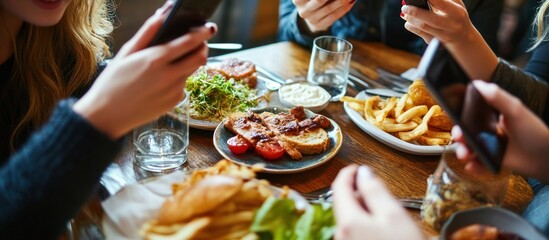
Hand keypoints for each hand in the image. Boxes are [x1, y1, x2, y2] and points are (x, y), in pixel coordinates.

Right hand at [74, 3, 216, 138]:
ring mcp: (174, 91)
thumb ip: (147, 32)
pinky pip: (183, 86)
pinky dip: (178, 79)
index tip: (208, 27)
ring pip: (191, 71)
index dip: (202, 33)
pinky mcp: (175, 103)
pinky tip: (161, 82)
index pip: (189, 42)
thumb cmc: (113, 82)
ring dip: (188, 64)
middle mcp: (169, 75)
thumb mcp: (126, 52)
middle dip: (203, 48)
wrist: (107, 115)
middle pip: (199, 58)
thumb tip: (162, 15)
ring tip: (171, 63)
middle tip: (199, 43)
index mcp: (156, 59)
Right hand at [293, 0, 355, 32]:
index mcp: (298, 0)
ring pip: (329, 9)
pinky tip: (351, 2)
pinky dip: (344, 9)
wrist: (310, 14)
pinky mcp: (319, 26)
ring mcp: (311, 20)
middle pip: (319, 0)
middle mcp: (303, 11)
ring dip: (342, 1)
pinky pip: (334, 17)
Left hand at [332, 165, 423, 239]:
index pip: (339, 187)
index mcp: (347, 221)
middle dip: (357, 193)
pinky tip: (381, 228)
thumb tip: (363, 173)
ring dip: (362, 209)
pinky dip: (364, 224)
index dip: (348, 173)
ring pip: (349, 219)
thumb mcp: (394, 215)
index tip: (357, 167)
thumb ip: (375, 190)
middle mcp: (340, 235)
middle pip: (343, 204)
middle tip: (376, 188)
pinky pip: (353, 232)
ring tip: (384, 211)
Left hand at [401, 0, 474, 46]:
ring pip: (423, 27)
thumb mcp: (456, 4)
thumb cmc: (456, 15)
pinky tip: (408, 22)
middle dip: (415, 12)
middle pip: (430, 19)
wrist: (462, 37)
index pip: (441, 4)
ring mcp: (443, 35)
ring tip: (404, 13)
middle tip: (405, 7)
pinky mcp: (434, 41)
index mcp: (456, 12)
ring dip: (410, 19)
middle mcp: (450, 25)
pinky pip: (420, 34)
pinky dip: (411, 27)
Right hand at [452, 81, 548, 181]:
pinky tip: (472, 166)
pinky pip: (477, 164)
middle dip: (459, 135)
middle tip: (459, 137)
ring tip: (466, 155)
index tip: (451, 114)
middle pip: (465, 132)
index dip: (459, 114)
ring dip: (463, 151)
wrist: (547, 157)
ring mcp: (488, 147)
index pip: (469, 113)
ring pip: (469, 149)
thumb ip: (497, 97)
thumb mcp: (515, 110)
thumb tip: (477, 83)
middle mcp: (486, 131)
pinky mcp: (491, 162)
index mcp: (489, 116)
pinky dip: (473, 166)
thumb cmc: (533, 131)